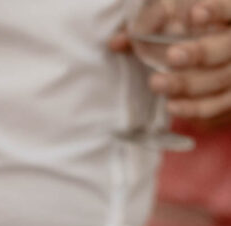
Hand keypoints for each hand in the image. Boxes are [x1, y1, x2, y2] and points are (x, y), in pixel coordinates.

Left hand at [110, 2, 230, 120]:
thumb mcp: (174, 27)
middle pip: (225, 48)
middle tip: (171, 56)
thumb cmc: (190, 41)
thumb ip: (147, 30)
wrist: (212, 70)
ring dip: (187, 84)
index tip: (193, 14)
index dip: (215, 11)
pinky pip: (218, 106)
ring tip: (156, 83)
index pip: (229, 10)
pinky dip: (195, 108)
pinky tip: (172, 106)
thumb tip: (114, 43)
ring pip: (220, 80)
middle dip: (198, 53)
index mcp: (230, 18)